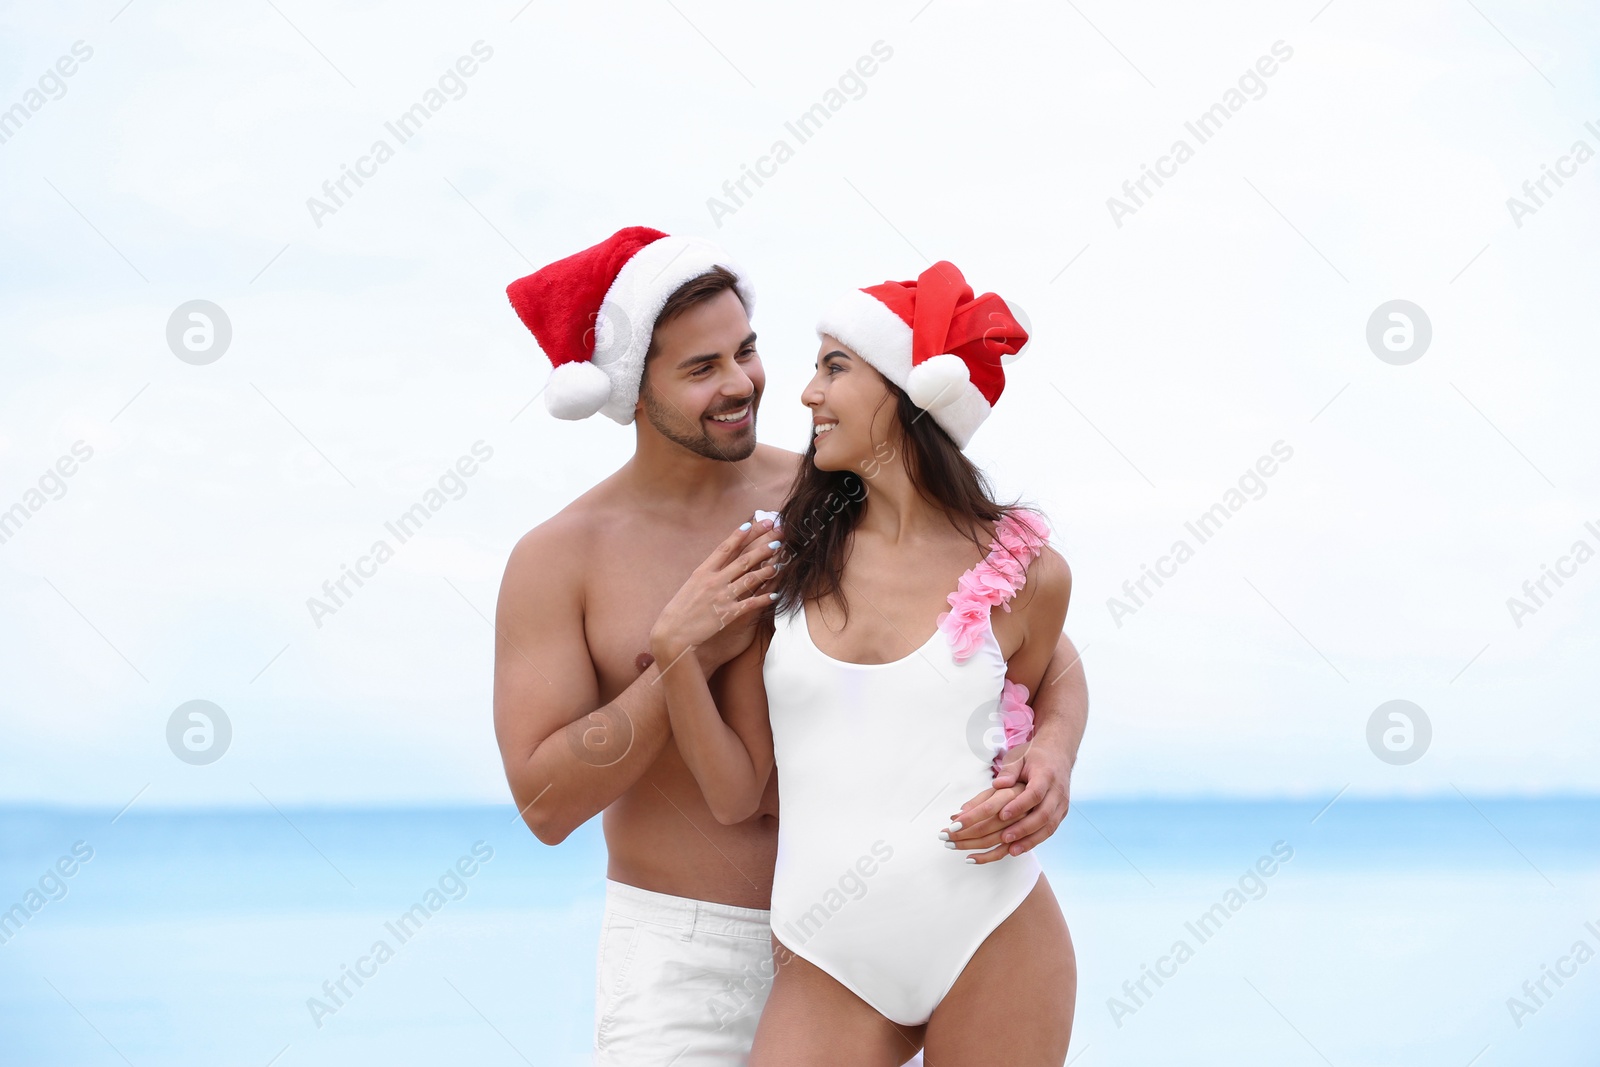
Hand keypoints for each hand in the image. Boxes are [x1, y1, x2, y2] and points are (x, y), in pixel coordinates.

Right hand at [650, 519, 783, 674]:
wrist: (672, 634)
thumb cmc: (680, 610)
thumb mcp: (691, 586)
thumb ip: (707, 575)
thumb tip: (720, 564)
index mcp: (703, 572)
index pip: (724, 548)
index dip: (739, 535)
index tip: (752, 522)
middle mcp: (713, 581)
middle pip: (743, 560)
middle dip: (762, 546)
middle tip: (777, 535)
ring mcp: (721, 597)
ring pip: (750, 579)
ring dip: (768, 569)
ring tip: (782, 561)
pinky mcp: (727, 614)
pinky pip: (750, 604)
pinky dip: (764, 598)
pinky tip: (775, 594)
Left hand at [943, 741, 1071, 863]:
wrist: (1058, 754)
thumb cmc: (1033, 756)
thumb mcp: (1019, 757)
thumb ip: (1009, 771)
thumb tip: (998, 785)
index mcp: (1046, 775)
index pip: (1035, 793)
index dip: (1019, 806)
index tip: (1001, 815)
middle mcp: (1058, 791)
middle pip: (1044, 814)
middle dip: (1024, 828)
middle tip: (1004, 838)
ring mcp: (1062, 803)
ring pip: (1050, 826)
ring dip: (1031, 840)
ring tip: (1012, 850)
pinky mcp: (1061, 813)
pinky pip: (1050, 830)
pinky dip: (1036, 840)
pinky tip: (1020, 848)